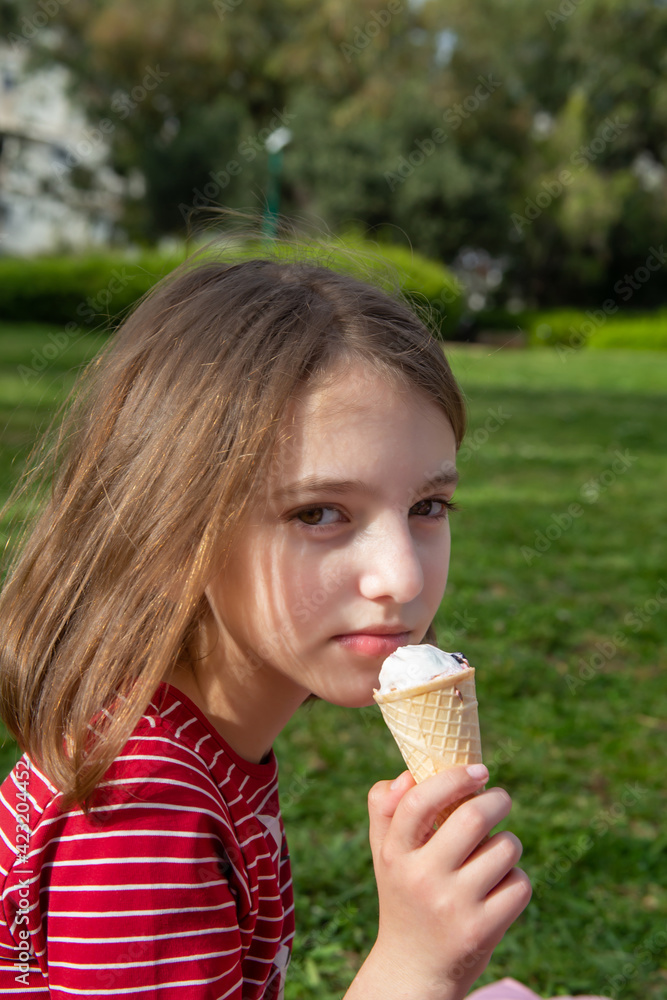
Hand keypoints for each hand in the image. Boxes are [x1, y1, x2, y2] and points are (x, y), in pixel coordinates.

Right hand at [349, 765, 531, 999]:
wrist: (413, 972)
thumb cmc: (404, 896)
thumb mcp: (385, 855)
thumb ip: (385, 808)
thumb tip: (408, 774)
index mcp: (394, 854)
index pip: (420, 800)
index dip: (454, 778)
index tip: (478, 770)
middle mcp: (421, 878)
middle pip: (474, 817)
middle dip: (497, 801)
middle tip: (499, 800)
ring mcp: (453, 906)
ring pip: (505, 848)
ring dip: (508, 844)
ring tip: (494, 855)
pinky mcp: (482, 930)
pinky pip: (519, 883)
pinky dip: (515, 881)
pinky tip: (498, 889)